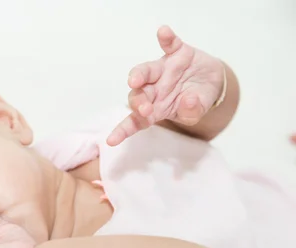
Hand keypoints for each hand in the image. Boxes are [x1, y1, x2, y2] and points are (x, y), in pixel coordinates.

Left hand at [108, 26, 224, 145]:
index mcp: (156, 108)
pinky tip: (163, 32)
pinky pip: (170, 44)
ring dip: (140, 74)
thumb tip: (187, 102)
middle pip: (138, 95)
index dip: (123, 130)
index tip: (111, 141)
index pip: (136, 121)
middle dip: (138, 102)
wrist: (211, 80)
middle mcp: (154, 89)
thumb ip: (192, 111)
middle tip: (144, 109)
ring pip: (146, 70)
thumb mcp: (196, 111)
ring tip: (135, 79)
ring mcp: (164, 70)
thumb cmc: (195, 100)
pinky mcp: (177, 53)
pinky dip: (166, 38)